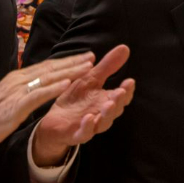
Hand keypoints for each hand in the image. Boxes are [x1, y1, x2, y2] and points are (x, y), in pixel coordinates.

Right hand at [0, 52, 98, 150]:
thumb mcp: (8, 98)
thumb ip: (21, 90)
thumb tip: (34, 86)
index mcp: (18, 78)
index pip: (46, 67)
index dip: (65, 61)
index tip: (82, 57)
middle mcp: (19, 80)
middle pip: (51, 68)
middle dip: (73, 62)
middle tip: (92, 56)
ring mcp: (18, 91)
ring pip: (48, 78)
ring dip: (69, 71)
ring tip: (87, 67)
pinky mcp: (16, 105)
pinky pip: (38, 95)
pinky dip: (53, 89)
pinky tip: (67, 85)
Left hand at [33, 45, 134, 165]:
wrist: (53, 122)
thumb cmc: (75, 100)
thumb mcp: (90, 79)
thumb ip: (107, 66)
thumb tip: (125, 48)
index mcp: (106, 100)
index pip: (122, 97)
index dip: (127, 90)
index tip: (130, 81)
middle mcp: (101, 114)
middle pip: (115, 110)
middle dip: (119, 101)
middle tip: (121, 91)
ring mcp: (90, 126)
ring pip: (103, 123)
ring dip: (107, 114)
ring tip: (109, 103)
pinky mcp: (76, 135)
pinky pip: (84, 133)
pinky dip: (88, 127)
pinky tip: (88, 118)